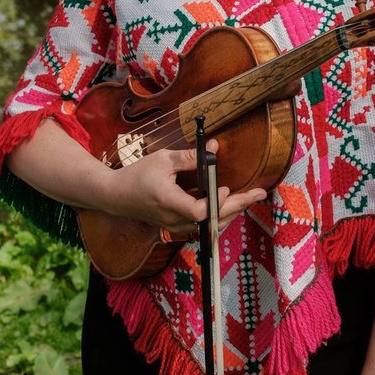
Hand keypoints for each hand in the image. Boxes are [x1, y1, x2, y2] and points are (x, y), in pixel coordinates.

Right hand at [94, 141, 265, 231]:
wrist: (116, 196)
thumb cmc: (137, 175)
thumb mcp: (162, 160)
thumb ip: (189, 156)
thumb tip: (214, 147)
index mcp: (169, 202)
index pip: (199, 211)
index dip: (215, 202)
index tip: (223, 187)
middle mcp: (174, 219)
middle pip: (212, 220)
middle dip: (238, 206)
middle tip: (259, 194)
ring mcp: (176, 226)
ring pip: (210, 226)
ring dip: (231, 212)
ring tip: (248, 198)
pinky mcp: (177, 226)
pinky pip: (203, 226)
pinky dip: (218, 216)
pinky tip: (229, 205)